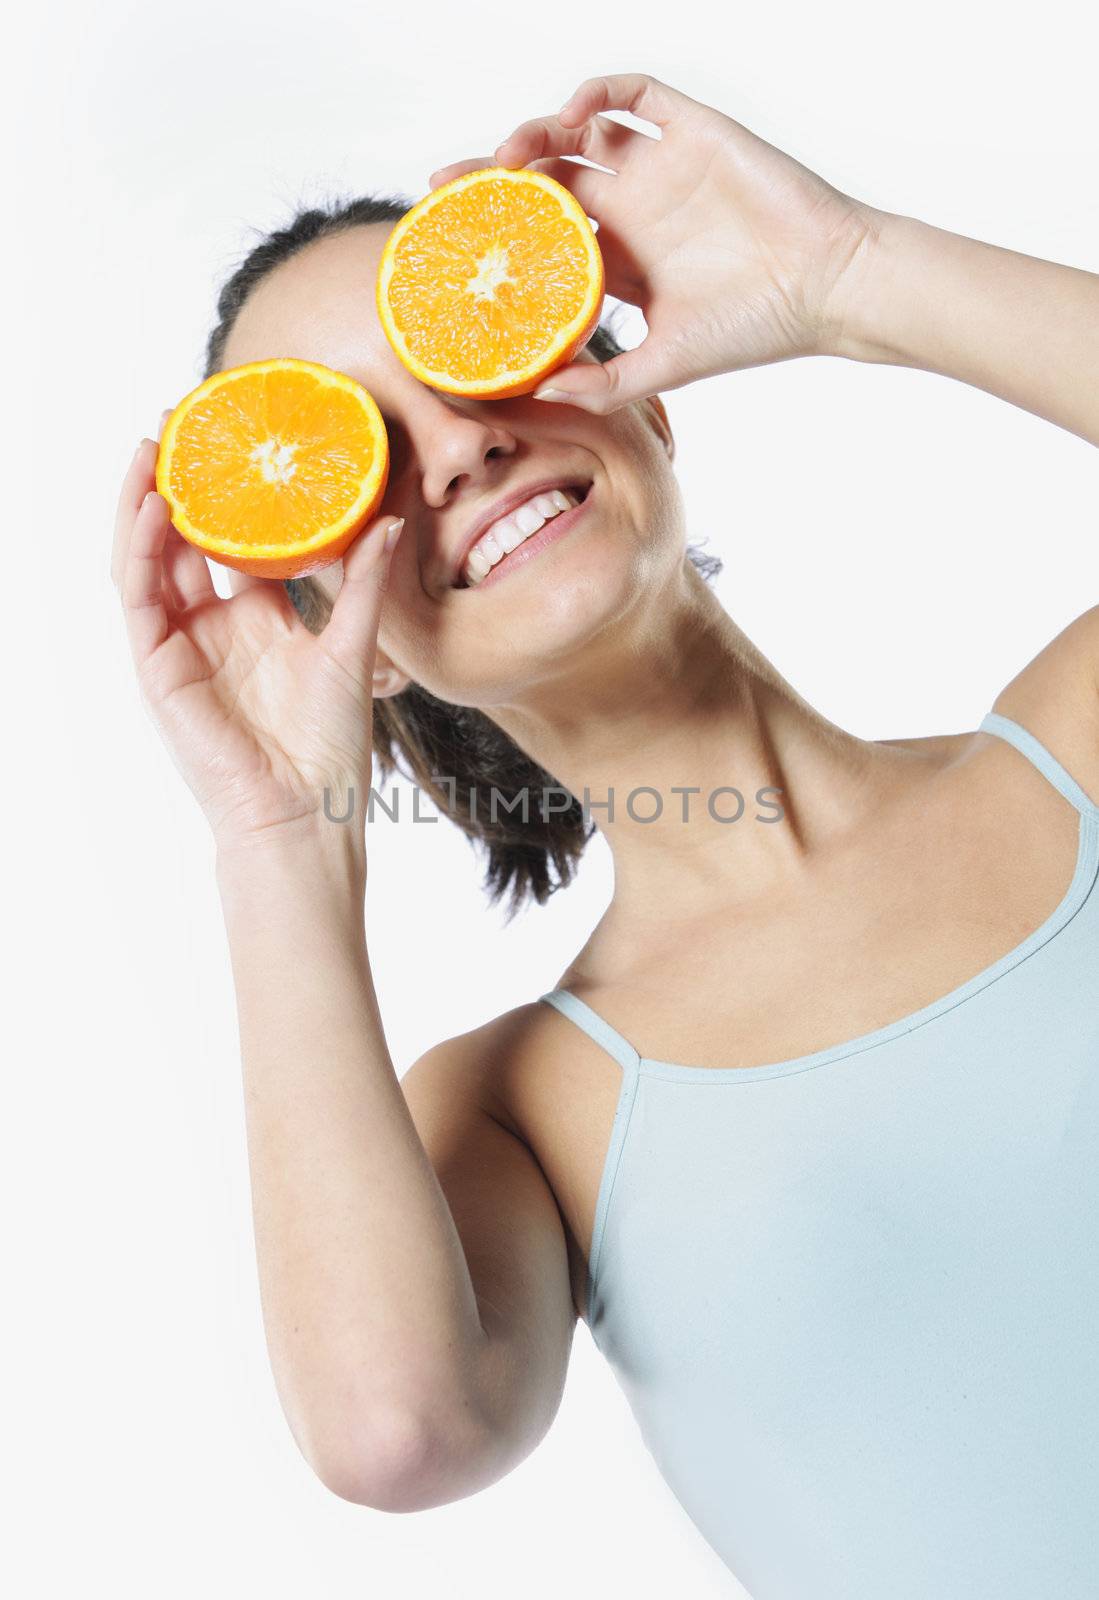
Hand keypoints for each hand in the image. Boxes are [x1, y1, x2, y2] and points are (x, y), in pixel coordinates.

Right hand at [112, 429, 402, 852]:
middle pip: (185, 540)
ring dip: (145, 501)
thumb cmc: (329, 748)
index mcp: (258, 621)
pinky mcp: (158, 666)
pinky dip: (139, 549)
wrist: (303, 813)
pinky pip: (138, 596)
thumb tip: (386, 520)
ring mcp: (181, 645)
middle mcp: (213, 627)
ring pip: (149, 558)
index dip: (234, 493)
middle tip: (183, 420)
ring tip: (152, 444)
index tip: (241, 439)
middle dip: (179, 482)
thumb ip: (361, 584)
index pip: (236, 543)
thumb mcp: (351, 648)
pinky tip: (151, 505)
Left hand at [429, 71, 881, 413]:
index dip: (499, 234)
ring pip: (580, 135)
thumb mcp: (666, 365)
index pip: (543, 239)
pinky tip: (574, 113)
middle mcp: (635, 212)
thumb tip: (539, 391)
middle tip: (452, 187)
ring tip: (510, 156)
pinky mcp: (692, 132)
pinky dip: (600, 91)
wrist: (826, 286)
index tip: (454, 238)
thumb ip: (604, 382)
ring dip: (537, 134)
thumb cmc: (756, 330)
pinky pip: (636, 93)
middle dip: (496, 179)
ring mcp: (661, 169)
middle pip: (546, 181)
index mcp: (622, 263)